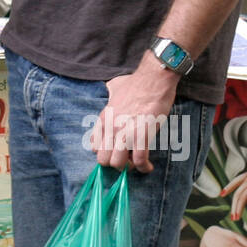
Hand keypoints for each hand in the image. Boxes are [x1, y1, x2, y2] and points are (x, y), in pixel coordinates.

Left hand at [88, 55, 178, 171]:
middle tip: (127, 160)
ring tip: (136, 164)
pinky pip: (139, 160)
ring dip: (128, 167)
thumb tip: (111, 91)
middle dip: (115, 164)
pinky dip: (144, 167)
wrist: (153, 79)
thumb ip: (110, 94)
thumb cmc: (136, 82)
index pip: (93, 146)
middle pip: (103, 160)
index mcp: (103, 118)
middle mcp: (111, 128)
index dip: (106, 152)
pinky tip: (148, 166)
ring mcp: (125, 132)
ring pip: (118, 164)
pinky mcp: (142, 135)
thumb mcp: (115, 87)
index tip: (116, 151)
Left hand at [222, 163, 246, 219]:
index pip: (234, 181)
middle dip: (234, 206)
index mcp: (246, 175)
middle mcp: (246, 179)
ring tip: (237, 218)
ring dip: (239, 209)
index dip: (228, 188)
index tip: (221, 194)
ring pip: (241, 198)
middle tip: (232, 216)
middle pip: (237, 194)